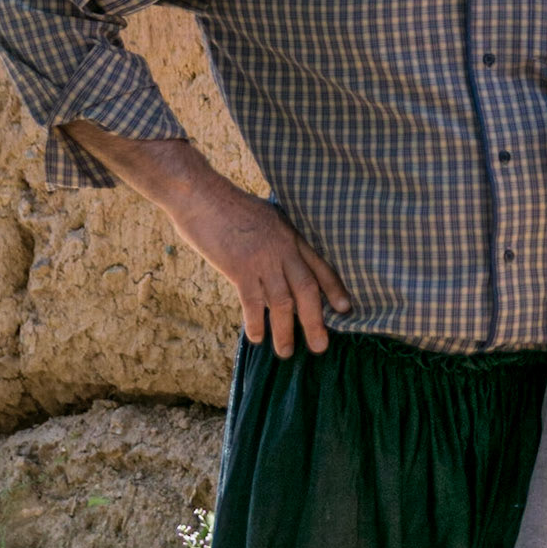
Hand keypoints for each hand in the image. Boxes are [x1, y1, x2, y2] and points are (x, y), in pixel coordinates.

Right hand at [60, 125, 350, 355]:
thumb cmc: (226, 204)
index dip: (334, 289)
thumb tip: (279, 256)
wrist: (201, 195)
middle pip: (307, 291)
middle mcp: (283, 249)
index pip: (319, 266)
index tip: (345, 308)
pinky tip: (257, 338)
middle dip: (316, 321)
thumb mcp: (264, 214)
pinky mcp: (240, 268)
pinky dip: (256, 322)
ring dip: (285, 331)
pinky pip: (253, 303)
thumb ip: (275, 236)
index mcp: (290, 235)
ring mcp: (263, 260)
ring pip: (282, 303)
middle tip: (321, 346)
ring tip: (287, 352)